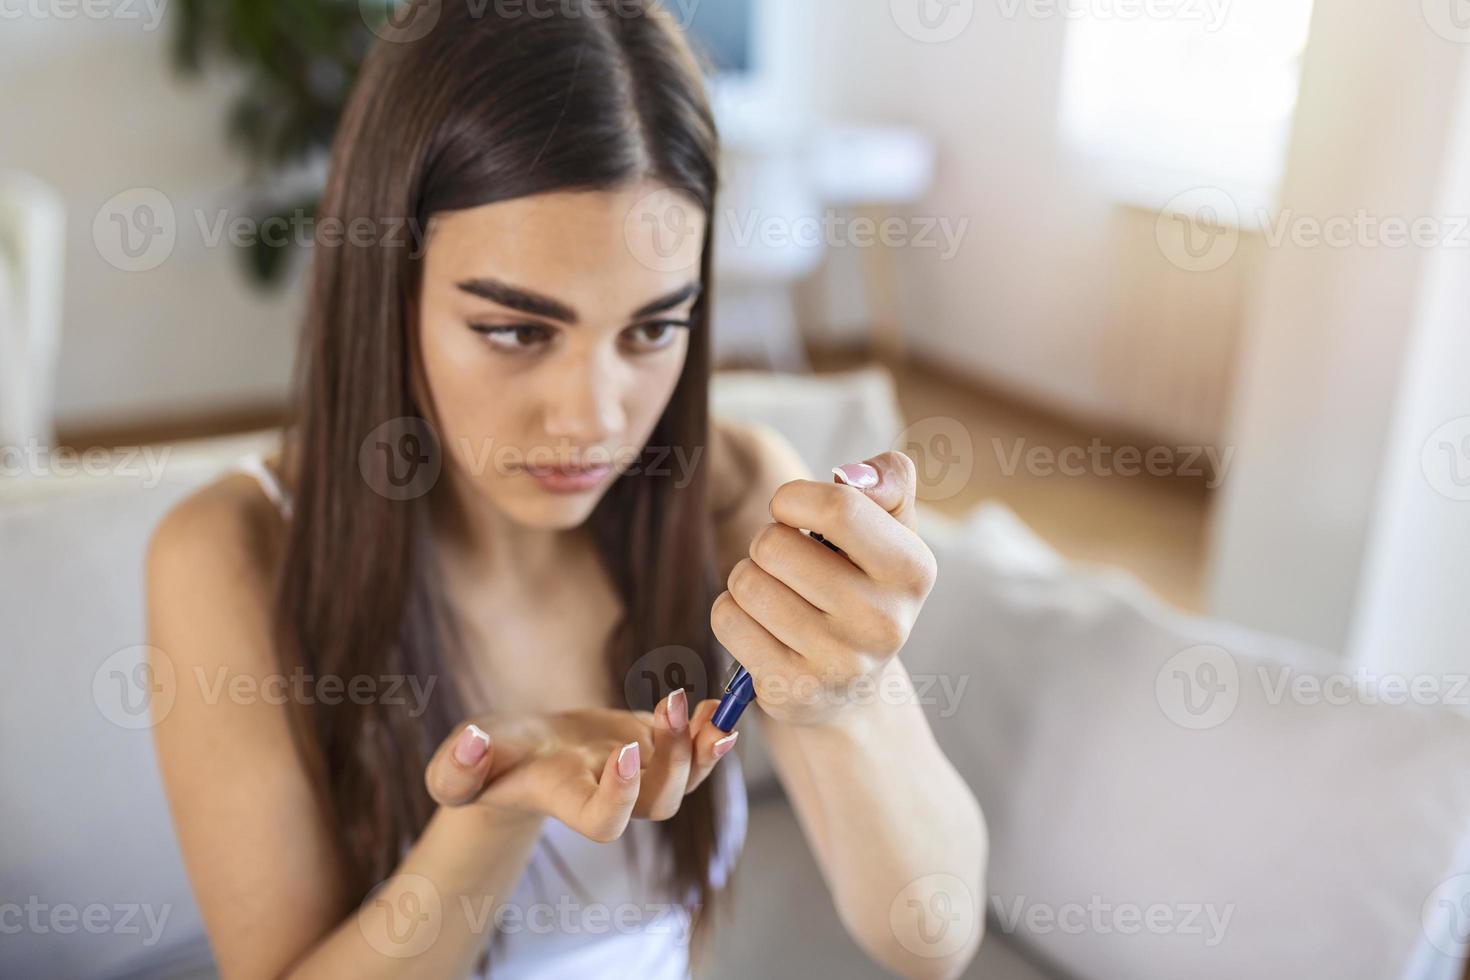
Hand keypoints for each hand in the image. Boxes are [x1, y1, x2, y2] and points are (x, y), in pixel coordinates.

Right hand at [423, 691, 737, 841]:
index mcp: (566, 800)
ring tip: (714, 710)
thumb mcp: (457, 767)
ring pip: (687, 781)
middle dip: (675, 760)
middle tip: (673, 707)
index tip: (625, 749)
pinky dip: (710, 728)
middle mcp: (610, 795)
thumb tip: (470, 744)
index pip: (604, 821)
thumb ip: (455, 768)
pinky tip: (719, 703)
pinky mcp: (651, 746)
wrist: (515, 753)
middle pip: (659, 803)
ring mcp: (636, 774)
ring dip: (703, 747)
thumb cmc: (484, 762)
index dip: (620, 794)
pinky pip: (694, 749)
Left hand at [711, 450, 936, 725]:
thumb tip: (853, 474)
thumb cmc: (863, 587)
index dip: (793, 499)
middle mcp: (883, 621)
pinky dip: (732, 614)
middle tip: (788, 565)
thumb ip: (888, 480)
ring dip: (748, 579)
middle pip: (774, 545)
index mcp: (912, 570)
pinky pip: (728, 620)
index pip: (838, 508)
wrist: (852, 685)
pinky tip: (761, 626)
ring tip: (778, 594)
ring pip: (746, 582)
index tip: (792, 512)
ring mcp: (838, 662)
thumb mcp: (891, 529)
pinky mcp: (792, 690)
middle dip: (768, 543)